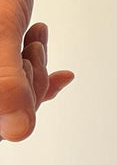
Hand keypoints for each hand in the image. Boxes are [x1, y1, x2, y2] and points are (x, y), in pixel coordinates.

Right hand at [0, 0, 74, 141]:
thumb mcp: (1, 33)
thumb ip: (8, 82)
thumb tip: (19, 131)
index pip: (0, 124)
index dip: (20, 99)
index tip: (25, 60)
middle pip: (9, 114)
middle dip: (30, 81)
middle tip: (29, 47)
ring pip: (18, 98)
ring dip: (35, 69)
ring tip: (33, 37)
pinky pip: (20, 87)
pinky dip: (40, 75)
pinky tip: (63, 74)